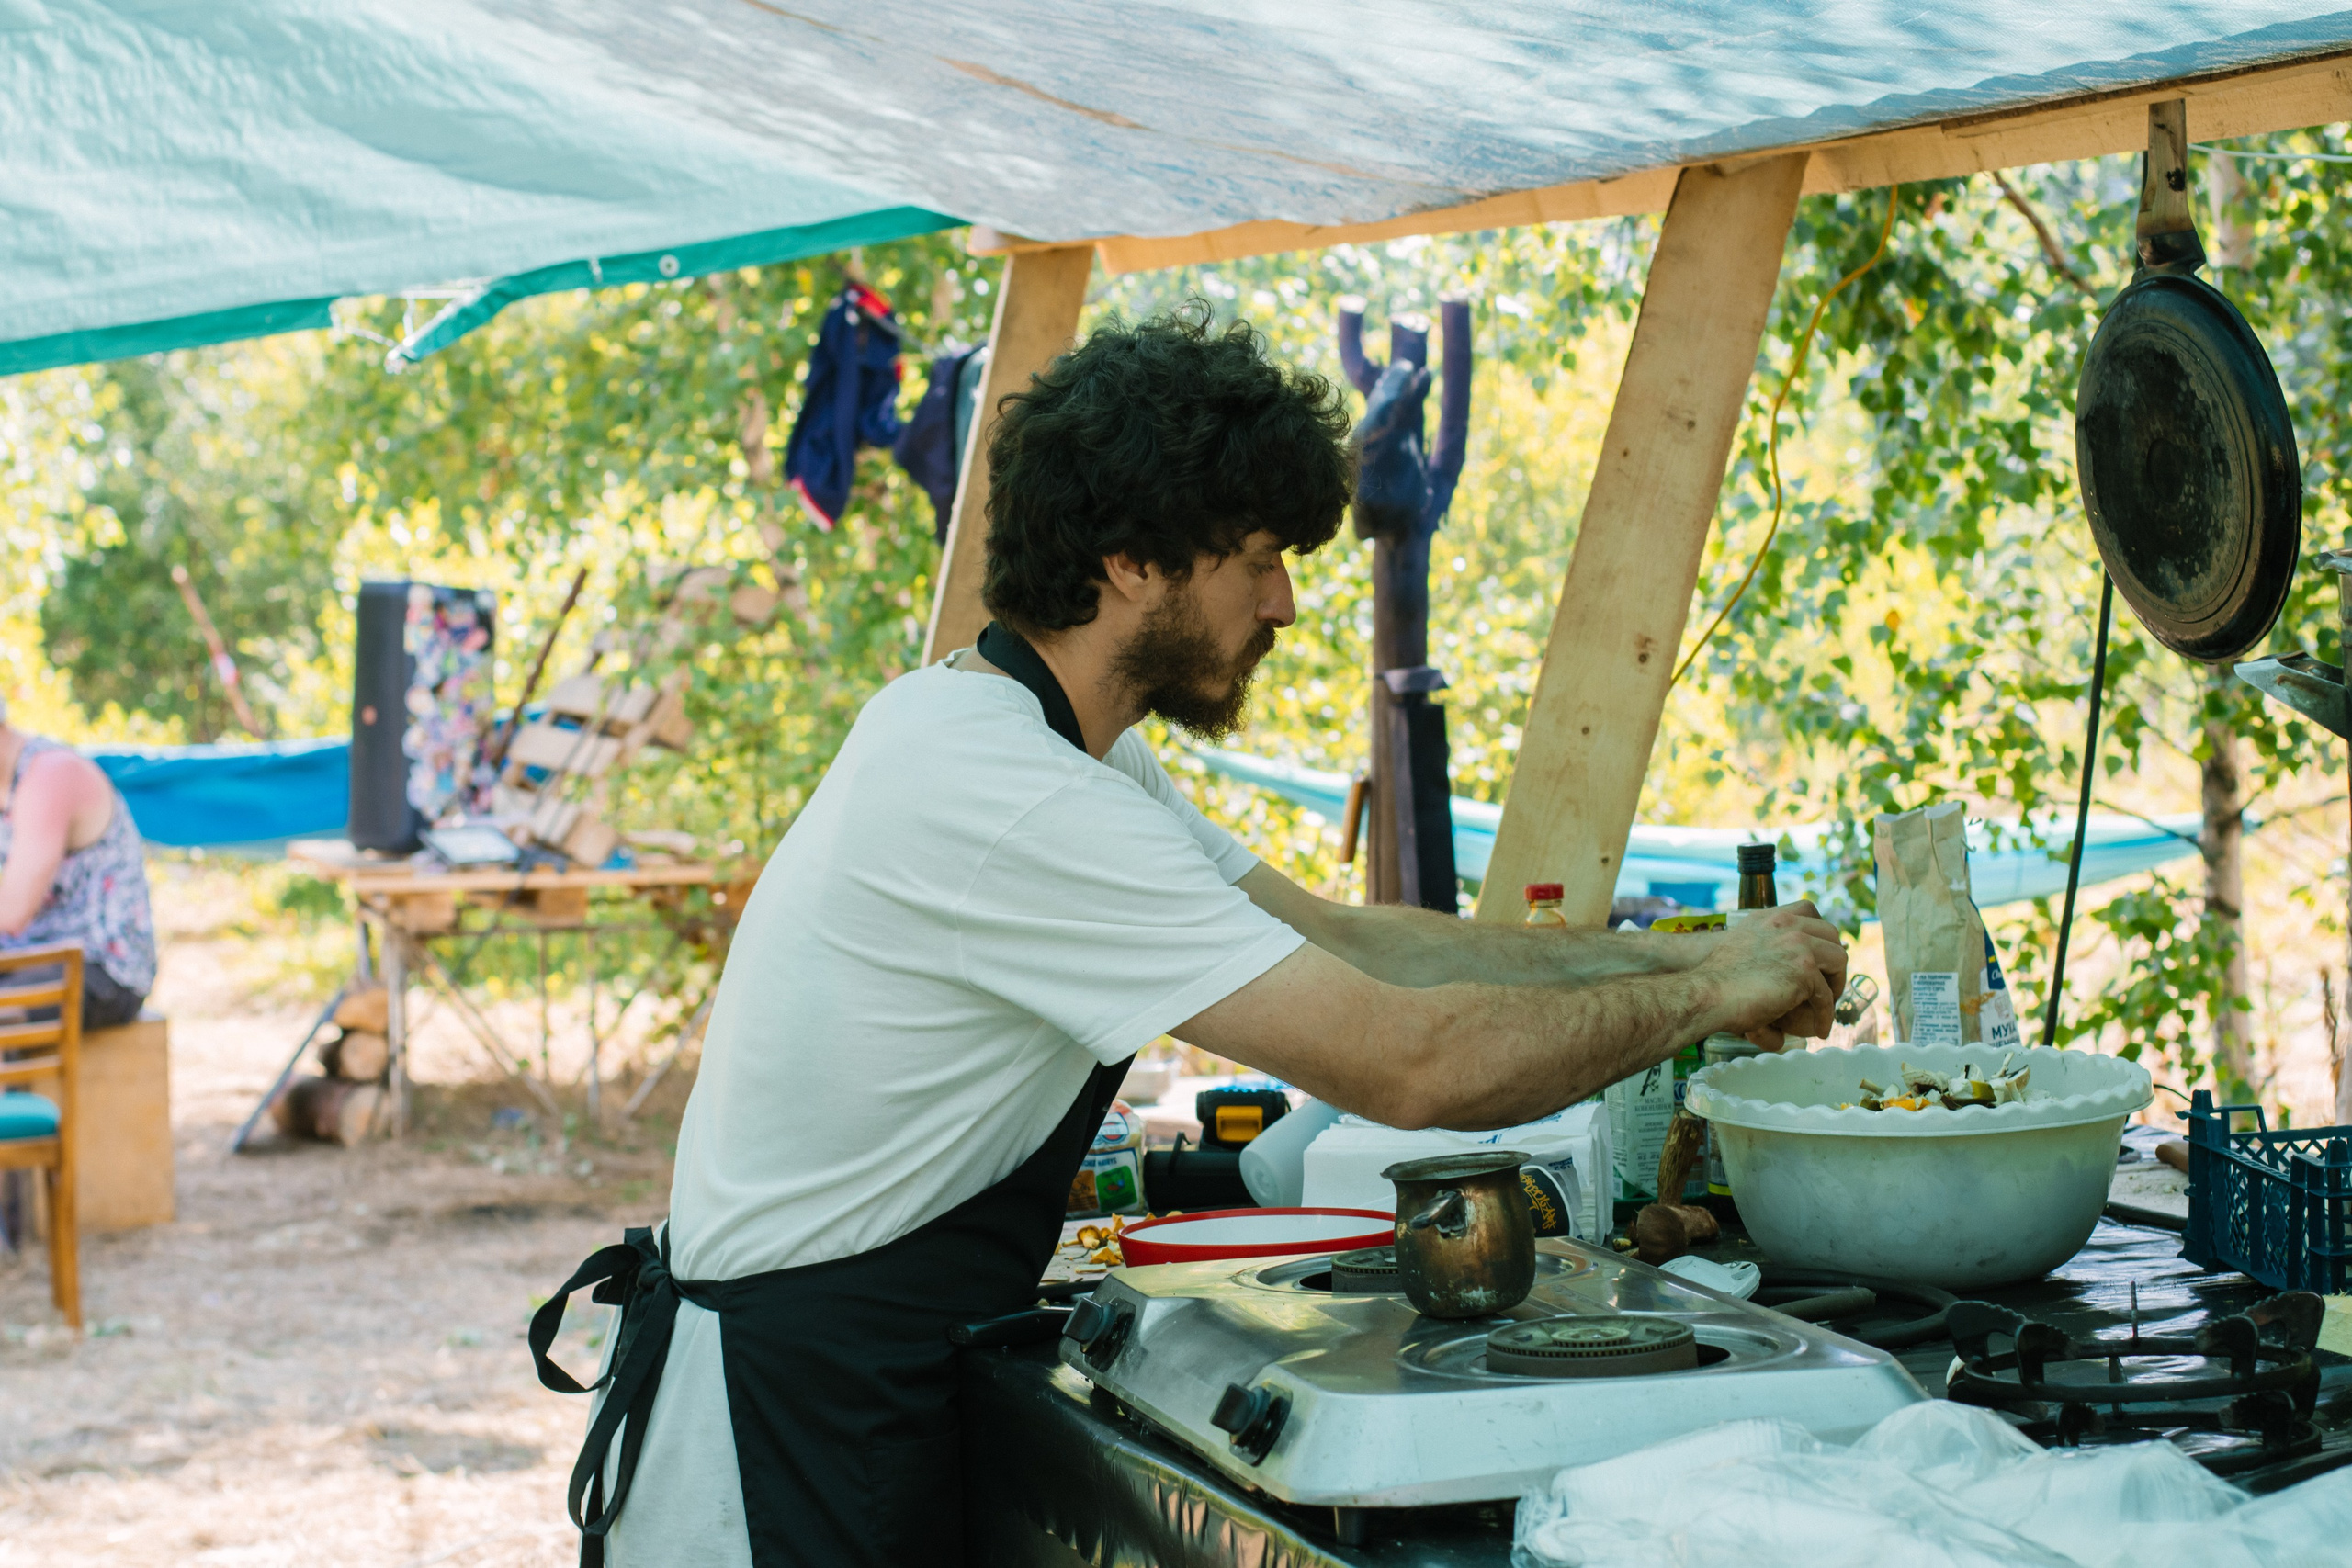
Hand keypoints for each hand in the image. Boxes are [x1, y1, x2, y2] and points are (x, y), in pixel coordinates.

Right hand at [1692, 902, 1846, 1050]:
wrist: (1707, 993)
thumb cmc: (1716, 981)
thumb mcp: (1740, 948)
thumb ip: (1763, 948)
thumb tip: (1779, 972)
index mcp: (1769, 918)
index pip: (1808, 910)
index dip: (1819, 933)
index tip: (1817, 955)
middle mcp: (1786, 924)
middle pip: (1831, 934)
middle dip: (1833, 960)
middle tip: (1826, 985)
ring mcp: (1798, 944)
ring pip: (1839, 959)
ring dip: (1836, 984)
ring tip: (1826, 1005)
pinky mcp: (1804, 969)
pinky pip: (1826, 995)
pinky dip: (1825, 1014)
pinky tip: (1818, 1029)